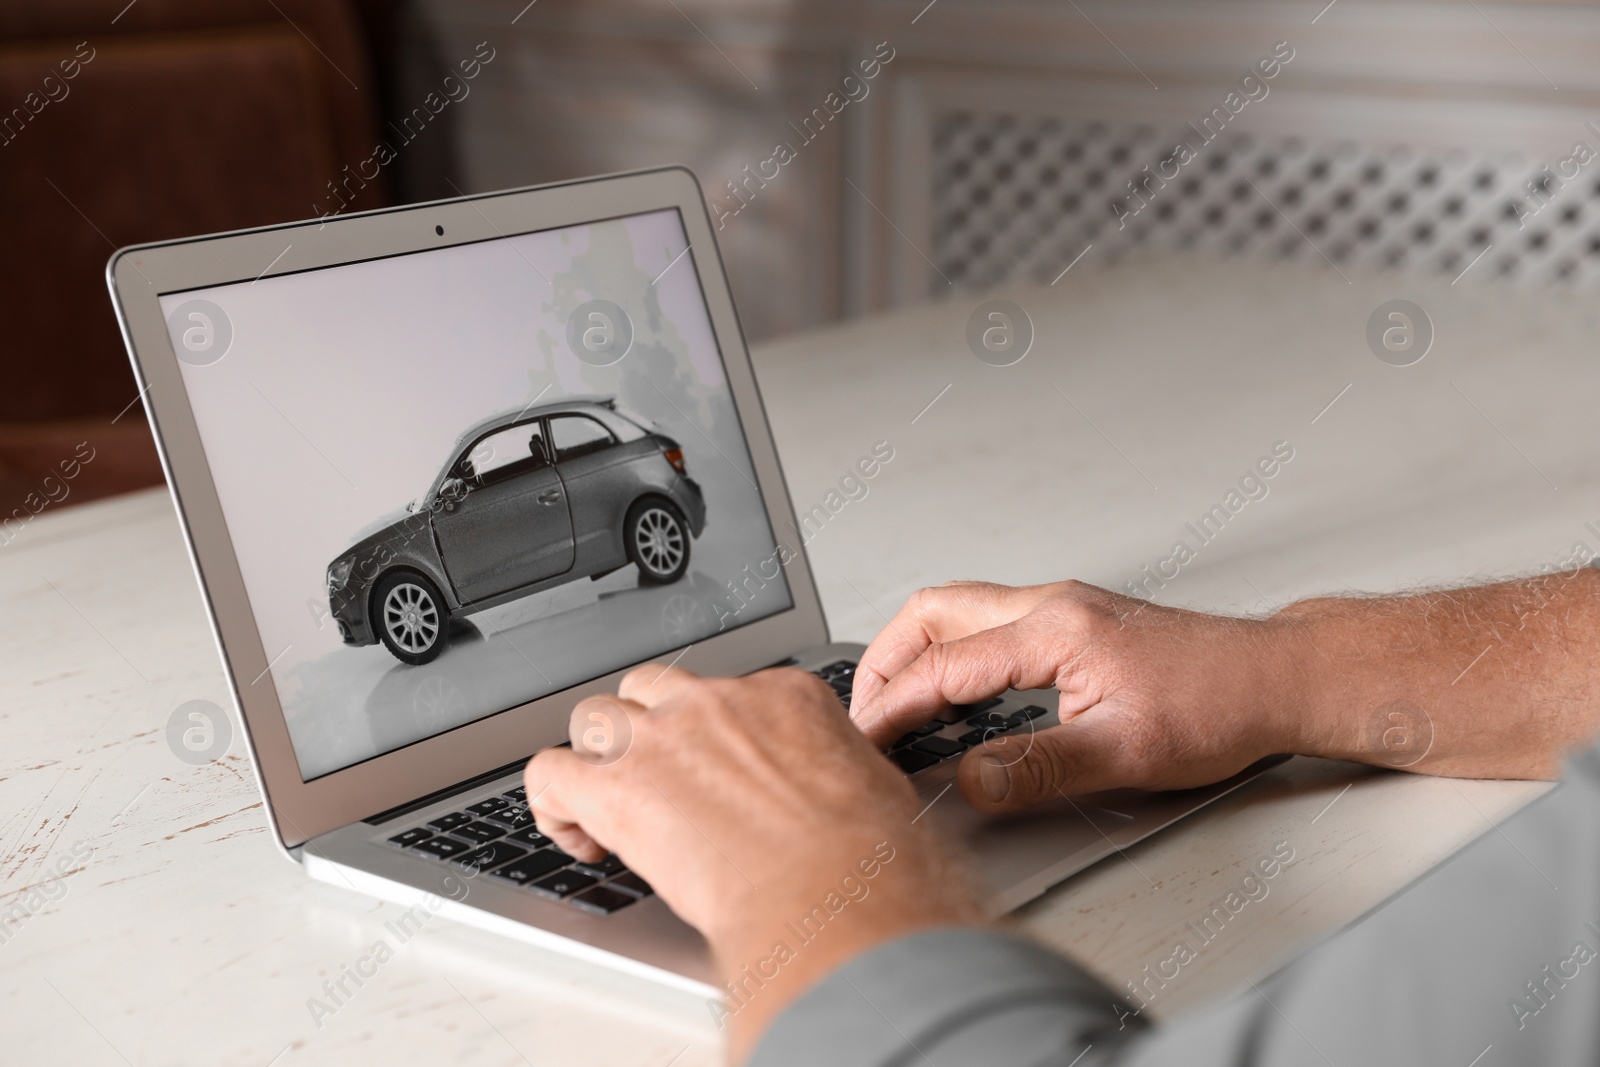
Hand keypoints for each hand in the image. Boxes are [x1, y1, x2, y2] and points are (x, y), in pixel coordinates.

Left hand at [524, 665, 977, 1058]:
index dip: (713, 737)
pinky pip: (548, 772)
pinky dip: (551, 804)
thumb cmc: (866, 859)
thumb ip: (839, 772)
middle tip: (659, 782)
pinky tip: (577, 835)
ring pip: (594, 717)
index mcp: (782, 696)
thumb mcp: (874, 789)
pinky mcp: (616, 788)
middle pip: (652, 688)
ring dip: (597, 759)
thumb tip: (845, 792)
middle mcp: (717, 703)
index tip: (718, 776)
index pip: (728, 692)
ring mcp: (662, 738)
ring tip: (609, 807)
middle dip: (647, 730)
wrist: (833, 898)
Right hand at [850, 580, 1296, 810]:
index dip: (894, 706)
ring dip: (917, 651)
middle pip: (934, 611)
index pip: (945, 666)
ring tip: (898, 703)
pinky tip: (960, 692)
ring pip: (959, 609)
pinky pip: (988, 620)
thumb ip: (1039, 767)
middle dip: (885, 659)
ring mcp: (1063, 606)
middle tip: (864, 712)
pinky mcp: (1074, 619)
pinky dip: (952, 651)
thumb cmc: (1218, 706)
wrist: (1273, 679)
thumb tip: (973, 780)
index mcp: (1055, 631)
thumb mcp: (1127, 753)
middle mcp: (1052, 605)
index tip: (865, 740)